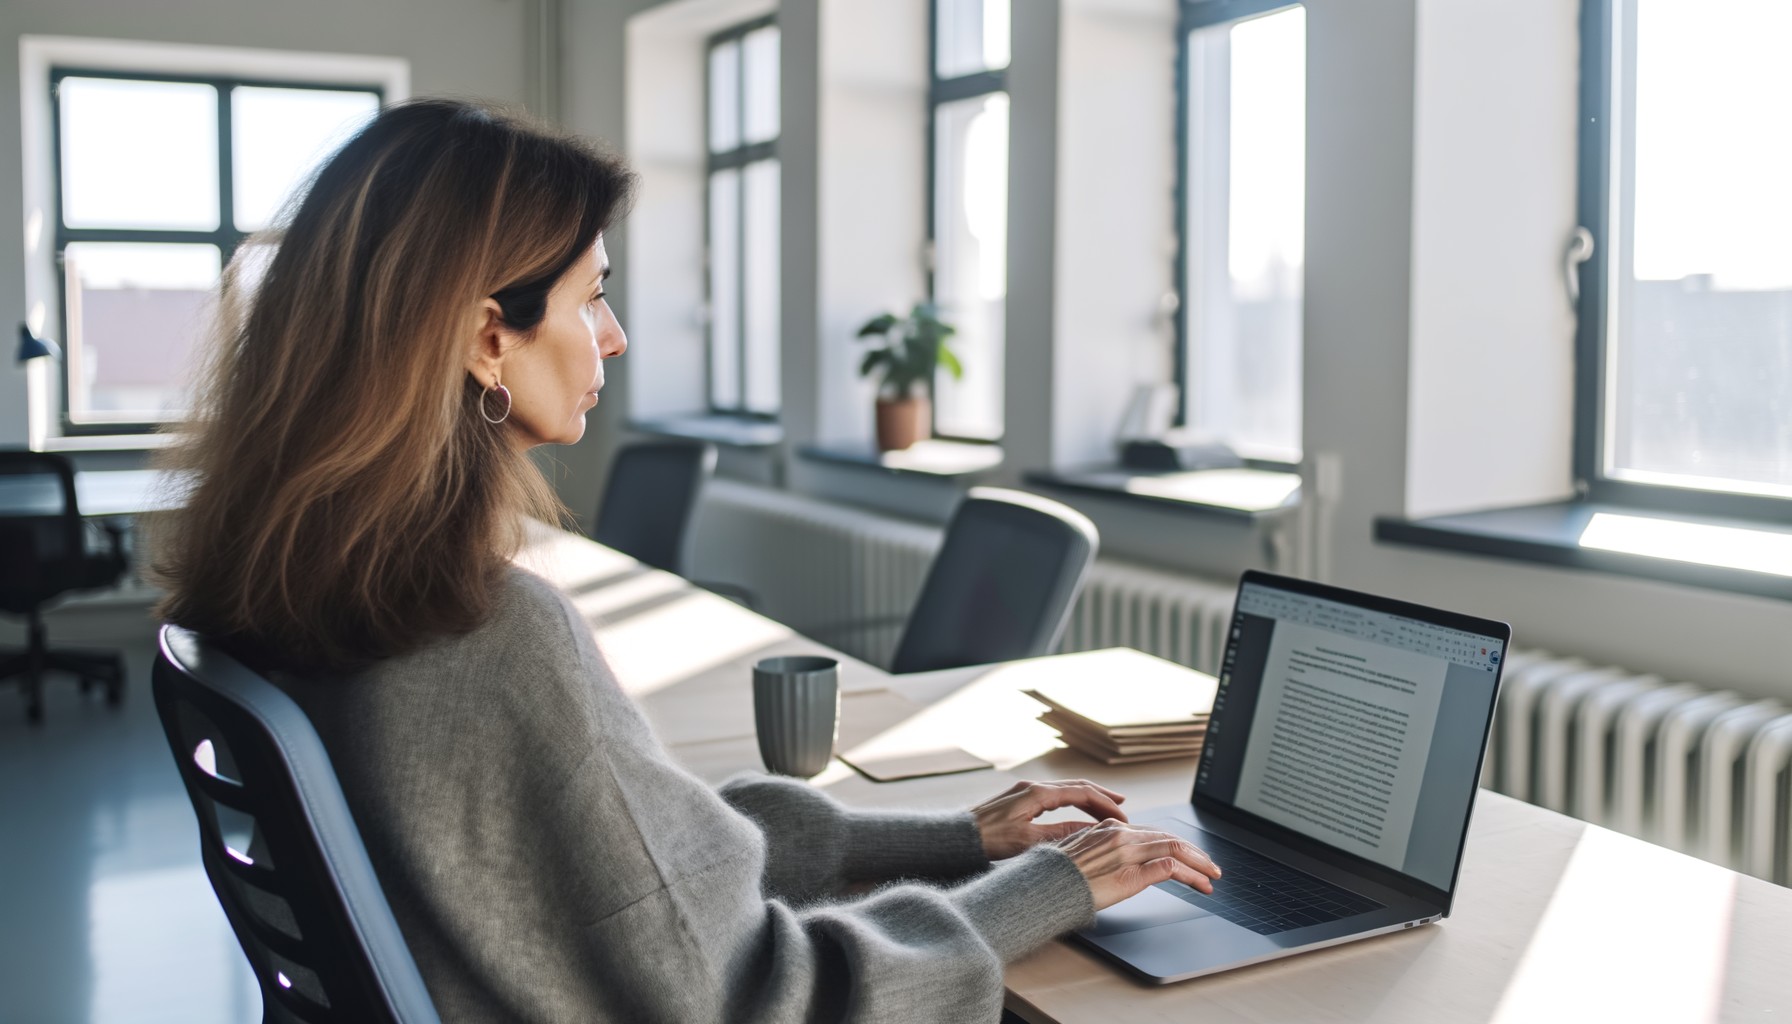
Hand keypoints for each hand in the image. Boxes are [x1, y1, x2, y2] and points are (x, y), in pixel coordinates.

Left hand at [971, 779, 1129, 859]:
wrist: (957, 837)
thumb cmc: (988, 841)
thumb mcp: (1028, 841)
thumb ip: (1061, 833)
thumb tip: (1091, 830)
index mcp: (1037, 793)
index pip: (1081, 792)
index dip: (1105, 804)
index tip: (1123, 817)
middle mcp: (1032, 787)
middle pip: (1076, 787)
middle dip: (1101, 797)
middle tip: (1122, 809)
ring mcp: (1024, 791)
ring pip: (1065, 790)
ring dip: (1087, 798)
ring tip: (1105, 809)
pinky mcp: (1017, 800)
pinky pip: (1053, 795)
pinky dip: (1071, 802)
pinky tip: (1076, 811)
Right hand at [1056, 819, 1221, 910]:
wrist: (1043, 887)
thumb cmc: (1055, 876)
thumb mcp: (1080, 853)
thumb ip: (1102, 850)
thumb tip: (1117, 857)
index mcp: (1107, 828)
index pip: (1152, 832)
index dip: (1174, 845)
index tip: (1187, 856)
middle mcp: (1120, 835)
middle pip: (1168, 838)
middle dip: (1194, 853)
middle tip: (1209, 866)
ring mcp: (1127, 853)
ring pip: (1174, 850)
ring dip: (1198, 864)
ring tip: (1210, 877)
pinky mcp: (1130, 873)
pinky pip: (1169, 868)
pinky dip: (1188, 874)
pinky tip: (1197, 883)